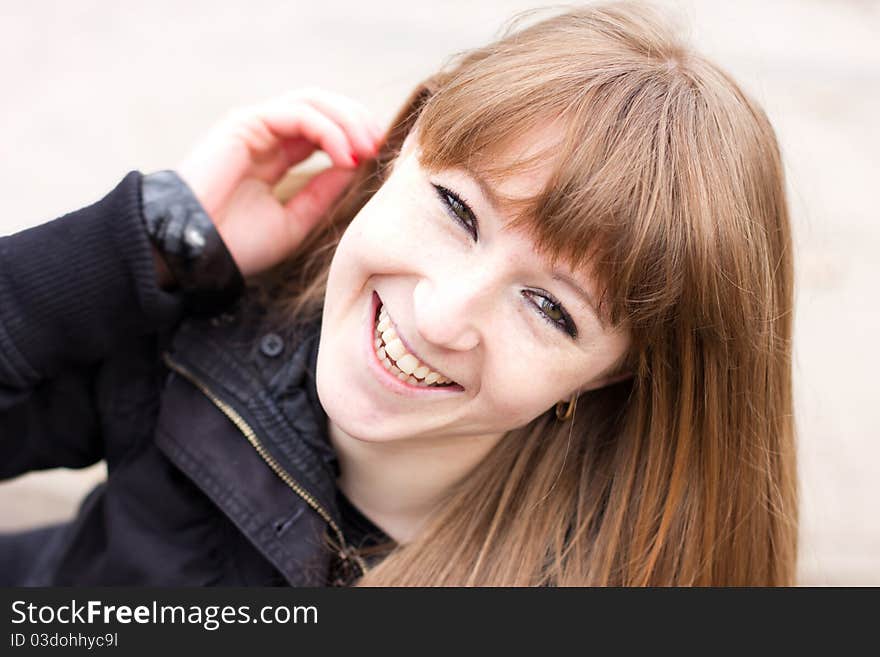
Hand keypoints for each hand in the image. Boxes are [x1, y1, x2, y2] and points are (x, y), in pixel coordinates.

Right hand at [176, 88, 383, 276]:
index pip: (323, 129)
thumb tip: (356, 167)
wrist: (195, 254)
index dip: (353, 136)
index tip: (378, 156)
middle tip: (379, 144)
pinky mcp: (245, 123)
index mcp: (276, 156)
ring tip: (367, 147)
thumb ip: (324, 192)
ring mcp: (254, 126)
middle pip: (321, 107)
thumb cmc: (237, 244)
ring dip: (347, 120)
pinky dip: (327, 130)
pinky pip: (297, 114)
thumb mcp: (296, 220)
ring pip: (312, 101)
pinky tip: (344, 155)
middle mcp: (266, 136)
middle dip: (355, 120)